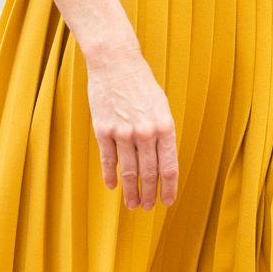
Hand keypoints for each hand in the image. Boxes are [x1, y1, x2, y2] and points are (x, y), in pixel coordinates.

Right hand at [86, 40, 178, 209]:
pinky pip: (108, 159)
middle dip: (148, 194)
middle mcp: (145, 132)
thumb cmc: (141, 84)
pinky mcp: (103, 129)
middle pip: (148, 173)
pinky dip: (110, 175)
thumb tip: (162, 162)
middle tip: (146, 208)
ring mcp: (123, 132)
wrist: (116, 63)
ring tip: (132, 204)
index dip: (168, 188)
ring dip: (131, 191)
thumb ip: (163, 135)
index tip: (167, 202)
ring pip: (129, 171)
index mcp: (165, 127)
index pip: (169, 167)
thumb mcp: (161, 107)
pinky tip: (113, 186)